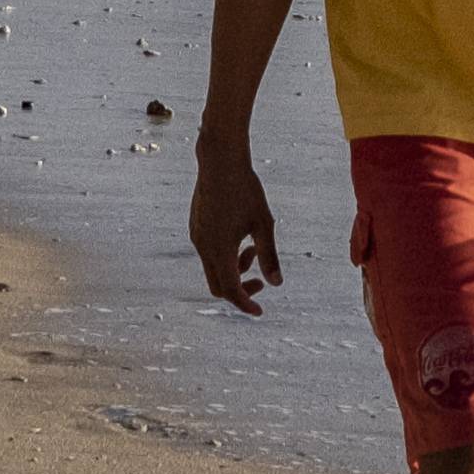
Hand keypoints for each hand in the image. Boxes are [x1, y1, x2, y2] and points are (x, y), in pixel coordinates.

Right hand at [188, 148, 283, 312]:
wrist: (220, 160)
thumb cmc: (246, 190)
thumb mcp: (264, 224)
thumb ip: (269, 255)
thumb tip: (277, 283)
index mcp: (219, 249)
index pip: (231, 290)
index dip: (245, 303)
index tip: (259, 312)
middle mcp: (203, 247)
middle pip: (218, 286)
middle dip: (240, 290)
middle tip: (261, 283)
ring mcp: (196, 237)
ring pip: (213, 269)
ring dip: (235, 269)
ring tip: (253, 249)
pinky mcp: (196, 227)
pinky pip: (209, 254)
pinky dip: (225, 257)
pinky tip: (241, 238)